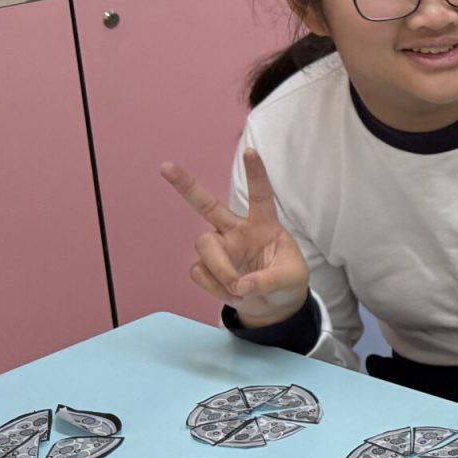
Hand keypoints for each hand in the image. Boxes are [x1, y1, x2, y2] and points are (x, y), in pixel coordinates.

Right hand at [161, 149, 310, 326]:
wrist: (274, 306)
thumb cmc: (287, 281)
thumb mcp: (291, 279)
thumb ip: (269, 280)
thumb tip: (240, 285)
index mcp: (263, 225)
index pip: (260, 195)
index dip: (256, 174)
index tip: (250, 151)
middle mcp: (236, 231)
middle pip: (207, 205)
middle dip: (186, 186)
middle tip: (166, 167)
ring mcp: (219, 248)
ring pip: (204, 247)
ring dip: (221, 269)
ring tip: (239, 287)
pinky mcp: (207, 268)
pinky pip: (200, 273)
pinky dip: (216, 288)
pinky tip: (232, 292)